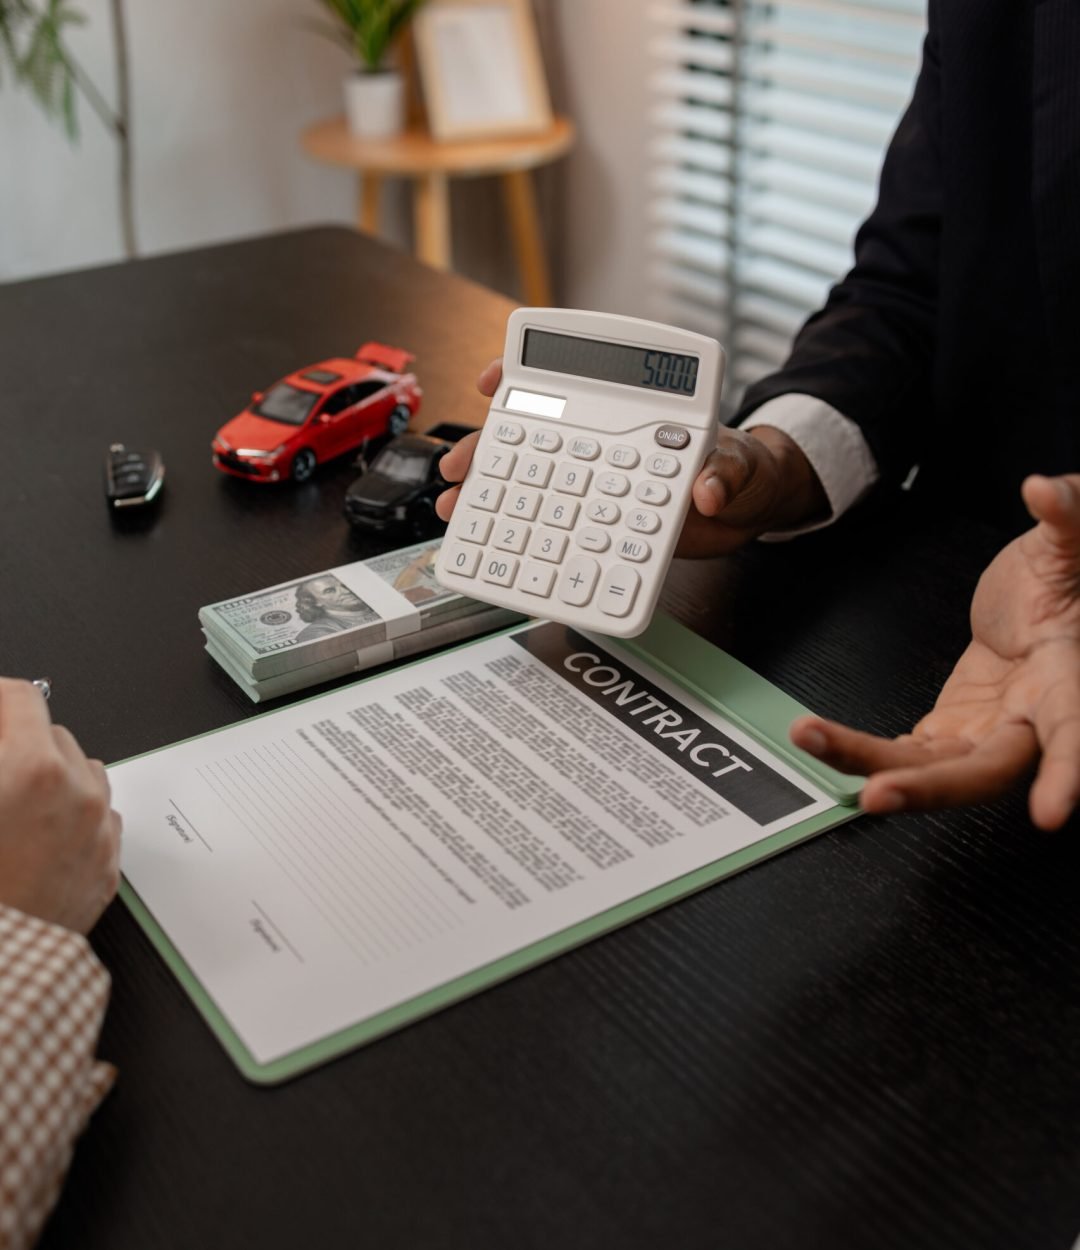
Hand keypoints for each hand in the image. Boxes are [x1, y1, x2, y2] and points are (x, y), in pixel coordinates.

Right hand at [0, 679, 122, 932]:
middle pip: (53, 735)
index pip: (22, 699)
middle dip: (20, 743)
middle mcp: (79, 795)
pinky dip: (74, 816)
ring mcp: (98, 832)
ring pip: (84, 774)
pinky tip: (37, 836)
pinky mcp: (106, 868)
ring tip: (16, 802)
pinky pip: (98, 819)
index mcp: (34, 770)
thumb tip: (1, 728)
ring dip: (54, 777)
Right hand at [436, 360, 828, 552]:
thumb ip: (725, 473)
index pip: (573, 383)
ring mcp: (599, 482)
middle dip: (488, 446)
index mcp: (636, 415)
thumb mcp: (743, 466)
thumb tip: (706, 492)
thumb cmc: (748, 471)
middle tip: (458, 466)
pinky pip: (554, 521)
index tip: (492, 382)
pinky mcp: (601, 520)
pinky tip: (491, 538)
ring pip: (534, 479)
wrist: (752, 511)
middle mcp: (608, 443)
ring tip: (457, 506)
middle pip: (536, 434)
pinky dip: (520, 528)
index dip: (526, 376)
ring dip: (491, 491)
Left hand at [790, 474, 1079, 829]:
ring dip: (869, 761)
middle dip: (930, 788)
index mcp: (1066, 678)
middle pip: (984, 771)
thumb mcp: (1068, 542)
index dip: (1068, 771)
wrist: (1044, 605)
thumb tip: (1044, 490)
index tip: (1052, 812)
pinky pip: (907, 752)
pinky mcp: (952, 730)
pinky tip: (822, 741)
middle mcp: (1028, 719)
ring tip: (810, 737)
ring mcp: (986, 731)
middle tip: (878, 794)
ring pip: (932, 768)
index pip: (1073, 730)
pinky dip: (864, 751)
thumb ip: (1067, 514)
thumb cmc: (1065, 581)